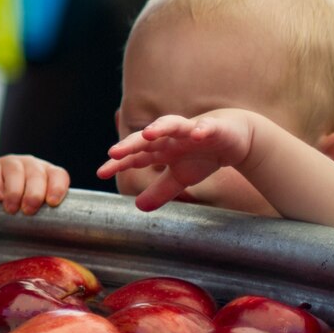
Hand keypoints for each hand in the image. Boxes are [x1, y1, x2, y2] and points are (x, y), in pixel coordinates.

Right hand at [0, 154, 69, 215]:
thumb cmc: (22, 211)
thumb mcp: (39, 212)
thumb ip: (49, 221)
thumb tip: (62, 249)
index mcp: (48, 174)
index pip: (58, 175)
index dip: (57, 187)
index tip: (52, 203)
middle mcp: (31, 166)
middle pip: (36, 174)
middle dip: (34, 193)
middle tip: (29, 211)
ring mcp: (10, 164)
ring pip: (15, 171)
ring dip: (14, 190)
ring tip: (11, 209)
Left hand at [97, 111, 255, 211]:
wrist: (233, 138)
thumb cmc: (201, 156)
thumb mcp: (180, 178)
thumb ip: (160, 191)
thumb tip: (137, 207)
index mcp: (160, 150)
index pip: (134, 157)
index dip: (118, 164)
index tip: (101, 174)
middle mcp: (169, 138)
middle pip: (145, 140)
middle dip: (129, 145)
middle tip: (113, 153)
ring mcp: (189, 130)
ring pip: (170, 125)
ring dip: (158, 128)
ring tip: (147, 135)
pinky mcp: (211, 128)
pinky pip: (205, 128)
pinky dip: (201, 130)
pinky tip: (196, 135)